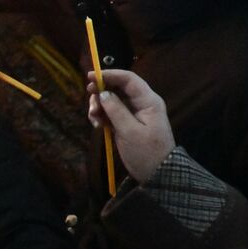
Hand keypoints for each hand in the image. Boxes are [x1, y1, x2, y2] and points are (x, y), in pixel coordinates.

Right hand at [87, 69, 174, 183]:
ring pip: (111, 99)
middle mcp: (142, 103)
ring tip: (94, 120)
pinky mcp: (127, 122)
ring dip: (99, 106)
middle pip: (117, 87)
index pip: (128, 79)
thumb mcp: (129, 131)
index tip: (90, 77)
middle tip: (91, 105)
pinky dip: (102, 116)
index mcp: (148, 101)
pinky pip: (111, 112)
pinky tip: (97, 126)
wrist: (158, 174)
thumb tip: (102, 93)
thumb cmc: (146, 152)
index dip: (109, 74)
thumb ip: (115, 110)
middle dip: (101, 93)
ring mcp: (134, 112)